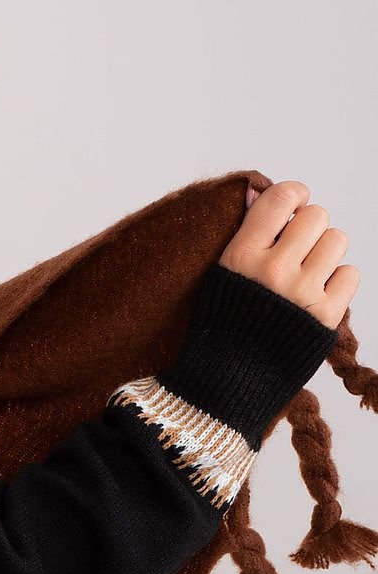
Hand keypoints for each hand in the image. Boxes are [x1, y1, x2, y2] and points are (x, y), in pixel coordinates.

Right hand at [218, 180, 359, 330]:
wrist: (227, 382)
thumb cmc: (223, 327)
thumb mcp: (222, 275)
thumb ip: (245, 234)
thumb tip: (256, 191)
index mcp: (242, 256)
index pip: (281, 198)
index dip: (294, 196)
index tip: (293, 208)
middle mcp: (273, 271)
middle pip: (316, 216)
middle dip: (310, 228)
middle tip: (298, 250)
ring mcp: (302, 293)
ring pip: (337, 241)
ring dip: (326, 252)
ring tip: (308, 272)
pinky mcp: (325, 316)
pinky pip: (350, 274)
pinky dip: (338, 281)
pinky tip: (317, 294)